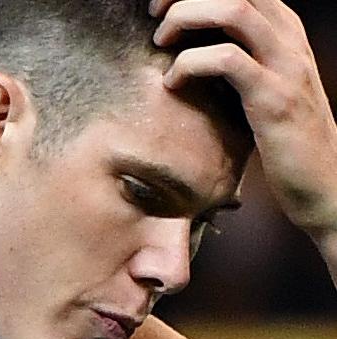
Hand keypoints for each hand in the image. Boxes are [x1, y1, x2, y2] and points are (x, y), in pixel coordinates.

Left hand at [149, 0, 336, 236]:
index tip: (164, 4)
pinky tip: (172, 83)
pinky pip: (227, 60)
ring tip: (161, 41)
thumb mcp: (263, 87)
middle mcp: (290, 40)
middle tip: (156, 14)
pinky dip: (190, 64)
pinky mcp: (274, 99)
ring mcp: (285, 67)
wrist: (323, 184)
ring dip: (186, 17)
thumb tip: (192, 48)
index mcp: (285, 34)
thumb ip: (240, 61)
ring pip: (234, 10)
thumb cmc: (283, 138)